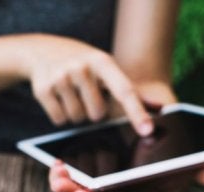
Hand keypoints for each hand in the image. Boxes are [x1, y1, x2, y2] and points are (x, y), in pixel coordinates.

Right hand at [20, 34, 152, 135]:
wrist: (43, 50)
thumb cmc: (83, 65)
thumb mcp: (106, 69)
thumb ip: (131, 90)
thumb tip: (161, 107)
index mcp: (102, 62)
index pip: (124, 91)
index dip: (137, 112)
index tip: (147, 130)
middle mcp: (82, 67)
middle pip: (97, 114)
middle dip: (93, 111)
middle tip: (85, 95)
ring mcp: (60, 77)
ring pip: (77, 119)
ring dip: (76, 114)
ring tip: (71, 94)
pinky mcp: (43, 89)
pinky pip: (59, 120)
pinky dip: (60, 115)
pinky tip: (58, 97)